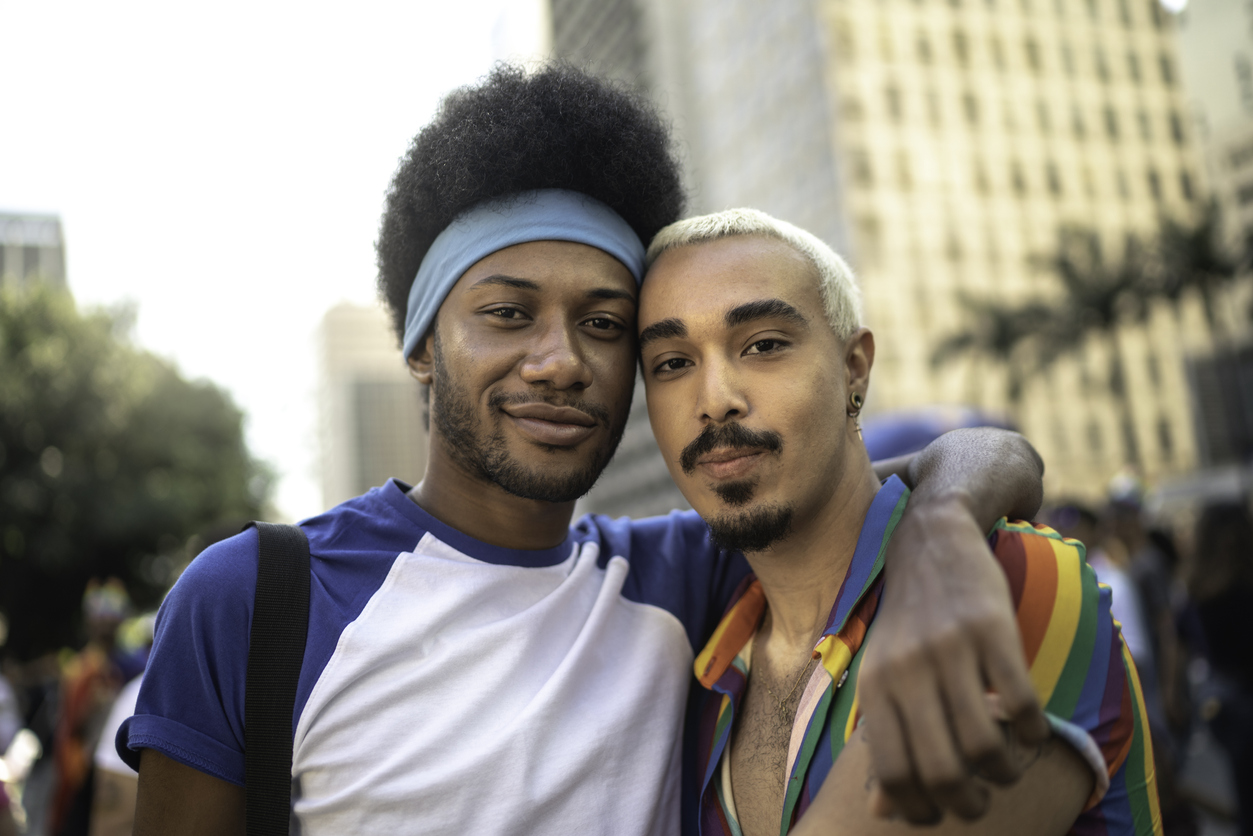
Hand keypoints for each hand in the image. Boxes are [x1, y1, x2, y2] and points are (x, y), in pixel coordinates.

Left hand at [857, 497, 1048, 823]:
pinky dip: (1033, 731)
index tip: (940, 813)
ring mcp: (949, 648)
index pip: (893, 772)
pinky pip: (1021, 702)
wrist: (931, 538)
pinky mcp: (991, 629)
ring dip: (1004, 772)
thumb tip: (881, 810)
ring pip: (984, 743)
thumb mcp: (881, 672)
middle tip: (980, 799)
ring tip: (1007, 766)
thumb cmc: (907, 622)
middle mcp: (907, 669)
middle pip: (943, 769)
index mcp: (874, 686)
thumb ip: (883, 738)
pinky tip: (1031, 728)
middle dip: (968, 802)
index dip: (920, 809)